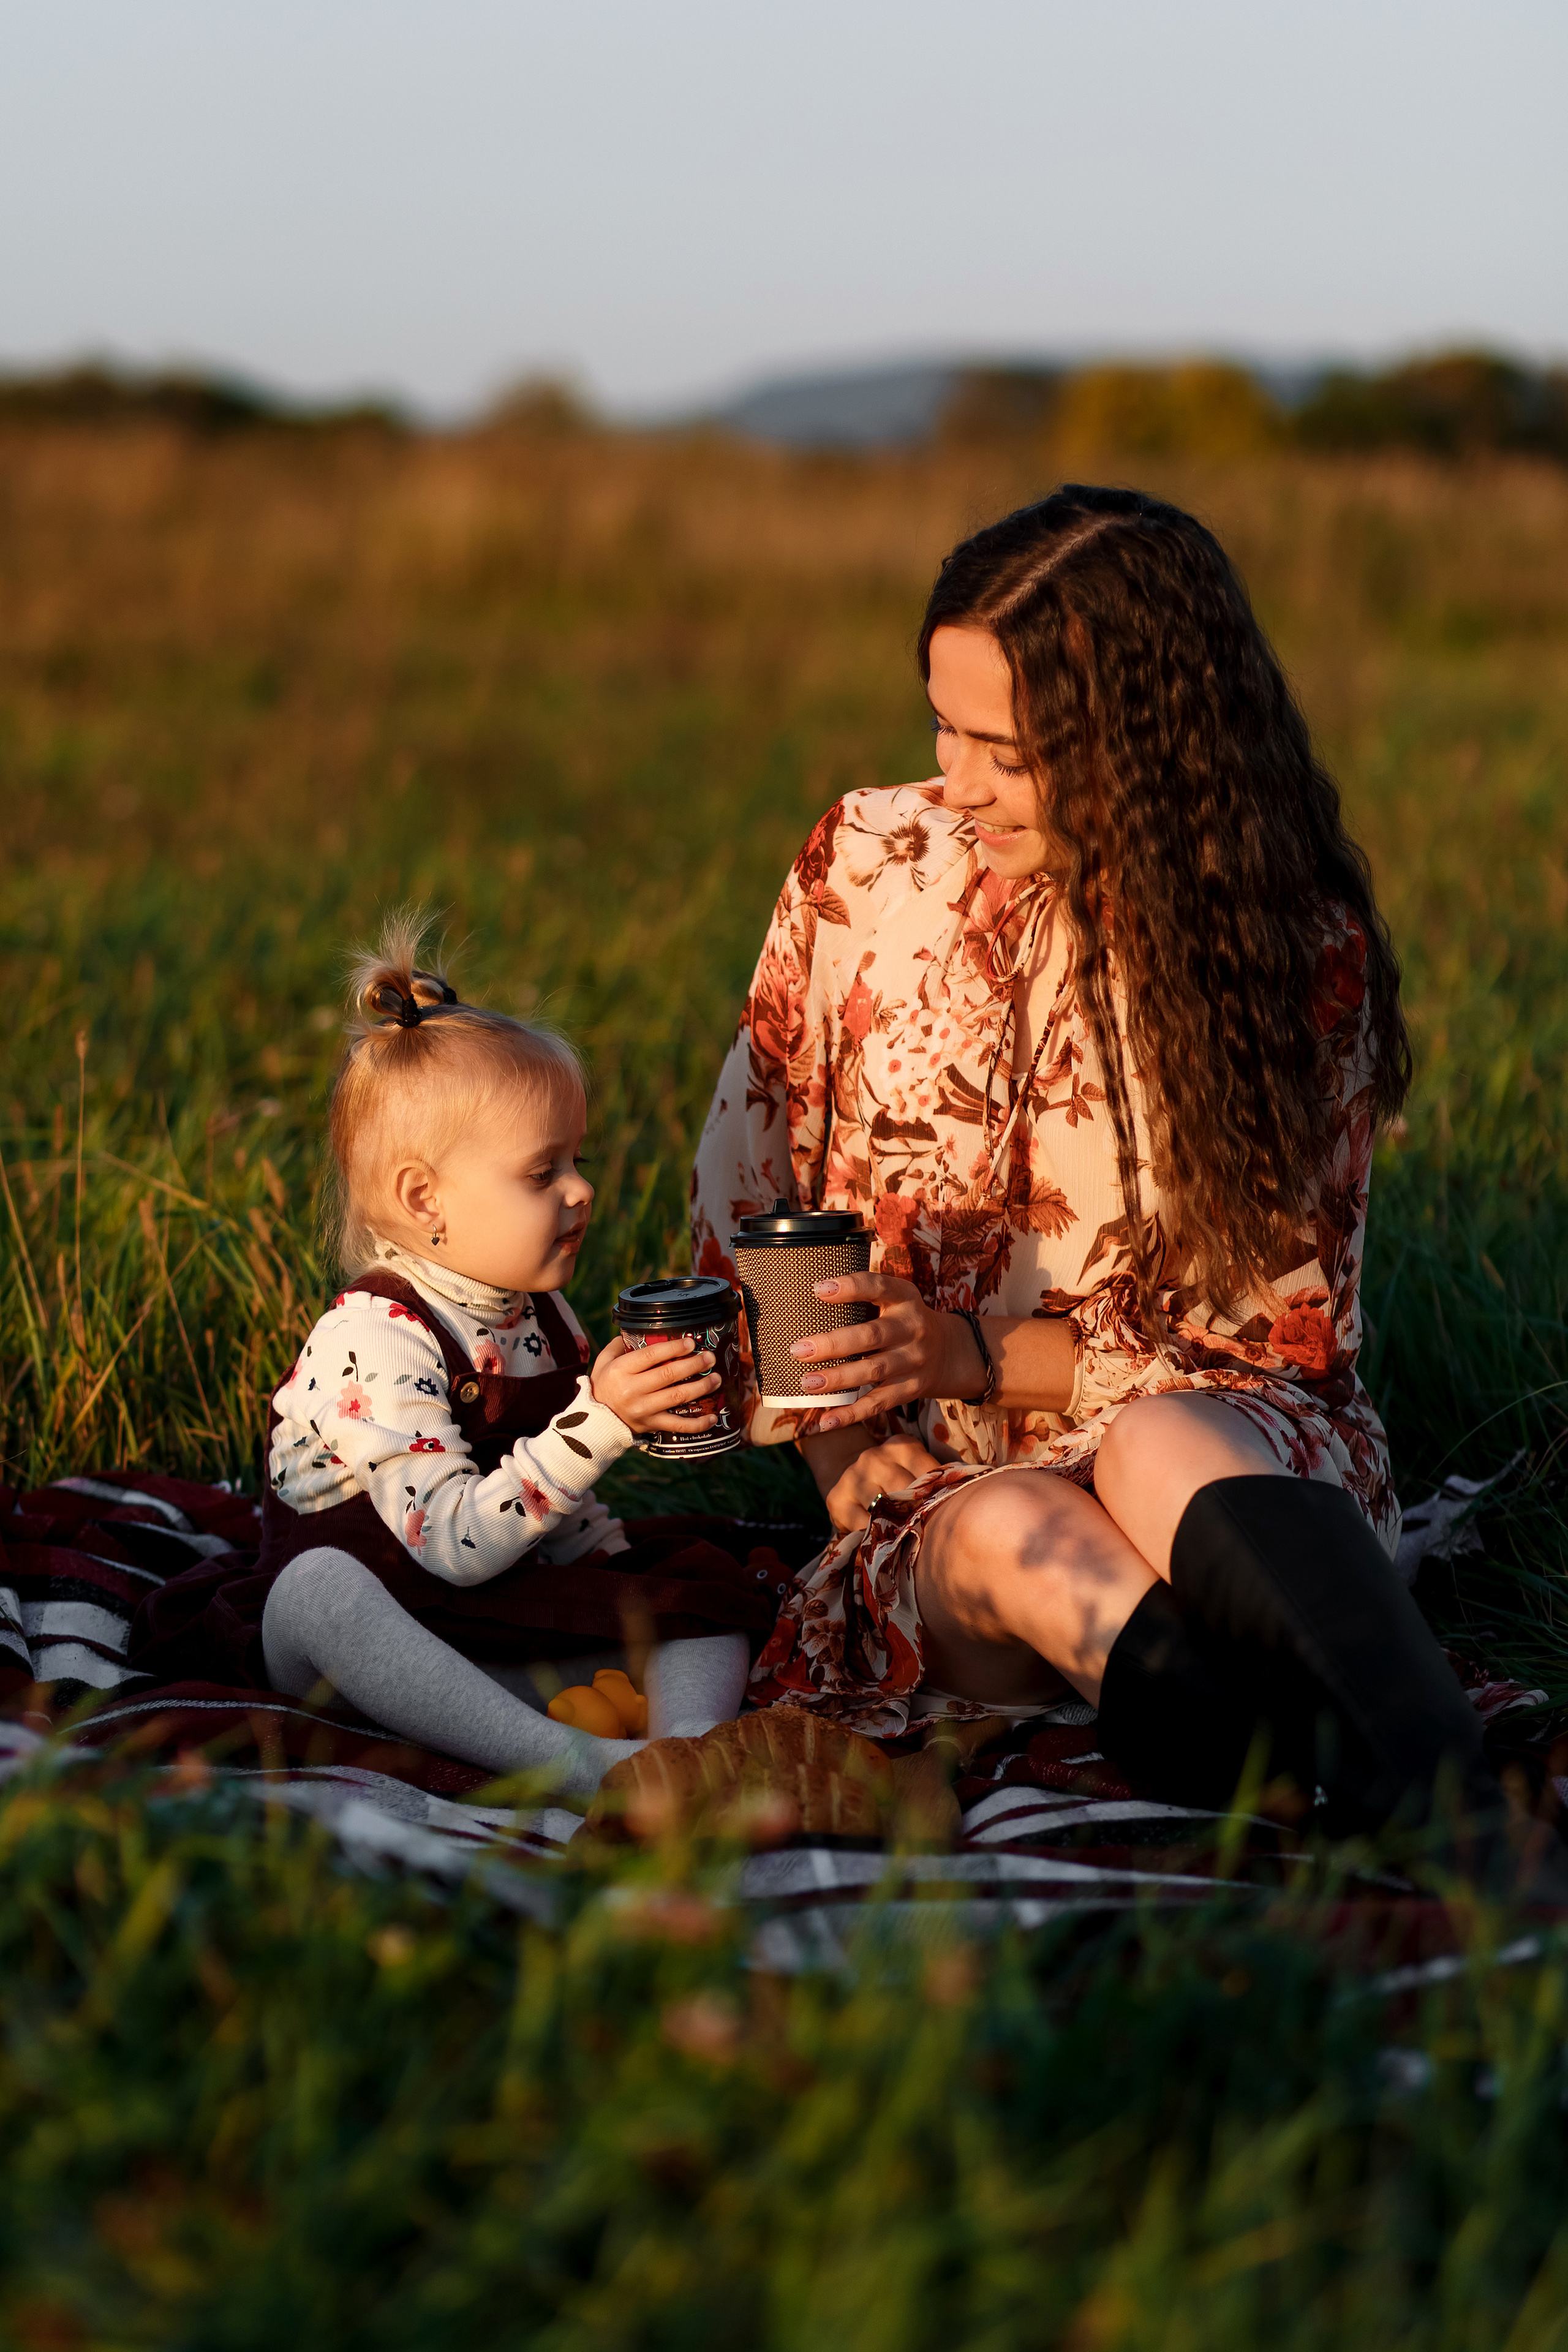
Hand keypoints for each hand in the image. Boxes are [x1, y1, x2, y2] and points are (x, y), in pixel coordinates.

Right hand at [590, 1333, 720, 1435]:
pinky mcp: (652, 1425)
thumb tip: (641, 1329)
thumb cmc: (604, 1384)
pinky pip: (678, 1426)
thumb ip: (620, 1344)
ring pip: (677, 1397)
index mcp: (621, 1370)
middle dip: (693, 1365)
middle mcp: (632, 1390)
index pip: (651, 1356)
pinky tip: (713, 1417)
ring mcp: (643, 1409)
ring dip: (700, 1388)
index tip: (690, 1342)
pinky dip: (697, 1424)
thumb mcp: (604, 1361)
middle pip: (668, 1374)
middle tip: (709, 1357)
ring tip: (716, 1379)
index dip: (673, 1348)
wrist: (595, 1420)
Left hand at [789, 1270, 985, 1431]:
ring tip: (806, 1382)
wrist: (949, 1351)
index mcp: (904, 1298)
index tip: (817, 1289)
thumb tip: (807, 1296)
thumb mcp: (894, 1299)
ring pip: (873, 1371)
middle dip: (833, 1344)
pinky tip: (826, 1421)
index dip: (850, 1287)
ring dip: (838, 1379)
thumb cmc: (901, 1320)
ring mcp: (913, 1361)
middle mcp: (912, 1328)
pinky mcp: (911, 1389)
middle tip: (798, 1350)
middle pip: (872, 1336)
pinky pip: (879, 1403)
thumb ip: (862, 1297)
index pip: (878, 1287)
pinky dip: (851, 1414)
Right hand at [822, 1436, 942, 1534]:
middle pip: (904, 1493)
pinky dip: (874, 1537)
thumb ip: (939, 1481)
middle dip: (918, 1515)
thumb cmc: (899, 1479)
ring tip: (908, 1539)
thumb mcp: (919, 1470)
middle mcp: (874, 1458)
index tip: (949, 1514)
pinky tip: (884, 1541)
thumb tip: (969, 1493)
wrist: (854, 1478)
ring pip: (881, 1512)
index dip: (941, 1497)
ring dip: (896, 1529)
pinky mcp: (836, 1499)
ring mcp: (852, 1477)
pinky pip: (861, 1526)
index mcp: (902, 1447)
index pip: (930, 1473)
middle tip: (932, 1534)